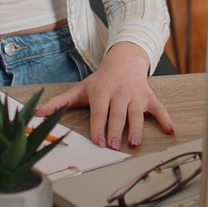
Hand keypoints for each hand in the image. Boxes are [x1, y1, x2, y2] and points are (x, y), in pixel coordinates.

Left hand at [36, 42, 175, 149]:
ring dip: (137, 128)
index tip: (98, 141)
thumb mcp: (80, 89)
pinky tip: (171, 130)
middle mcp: (119, 93)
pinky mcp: (149, 97)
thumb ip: (59, 103)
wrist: (124, 60)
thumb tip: (37, 113)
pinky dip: (166, 119)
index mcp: (101, 92)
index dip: (98, 127)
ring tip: (135, 142)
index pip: (99, 112)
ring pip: (137, 113)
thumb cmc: (101, 80)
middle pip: (117, 114)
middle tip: (113, 146)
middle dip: (115, 130)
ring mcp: (136, 95)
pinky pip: (159, 109)